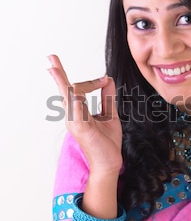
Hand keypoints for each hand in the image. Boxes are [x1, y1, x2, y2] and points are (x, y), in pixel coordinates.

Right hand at [48, 54, 122, 175]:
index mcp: (78, 112)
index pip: (74, 90)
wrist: (110, 163)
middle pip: (64, 90)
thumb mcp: (110, 115)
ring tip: (53, 67)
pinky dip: (75, 100)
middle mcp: (73, 116)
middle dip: (58, 74)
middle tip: (51, 57)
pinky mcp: (81, 128)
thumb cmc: (107, 142)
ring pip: (68, 97)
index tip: (105, 80)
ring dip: (62, 81)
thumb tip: (108, 78)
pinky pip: (77, 111)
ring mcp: (75, 122)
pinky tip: (74, 92)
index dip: (90, 82)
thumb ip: (107, 97)